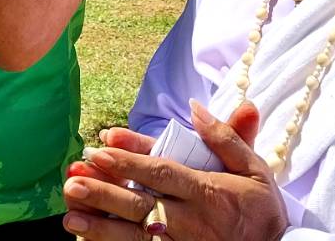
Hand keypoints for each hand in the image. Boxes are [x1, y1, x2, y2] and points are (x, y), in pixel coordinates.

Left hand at [62, 101, 287, 240]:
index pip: (162, 172)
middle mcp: (191, 220)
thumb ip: (226, 137)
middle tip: (73, 180)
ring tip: (71, 216)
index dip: (129, 161)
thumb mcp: (254, 169)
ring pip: (135, 235)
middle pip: (141, 204)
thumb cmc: (263, 211)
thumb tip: (196, 107)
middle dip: (105, 192)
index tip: (101, 148)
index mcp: (207, 191)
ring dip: (101, 226)